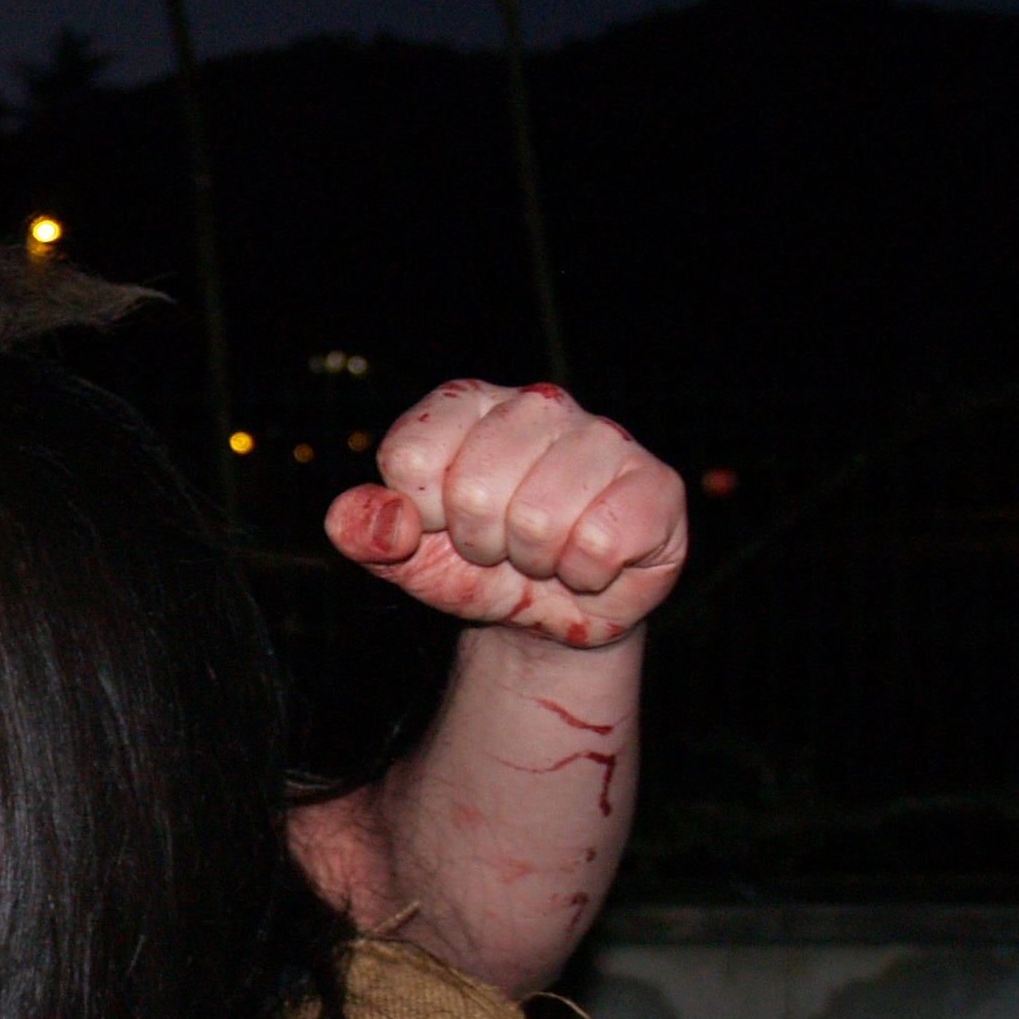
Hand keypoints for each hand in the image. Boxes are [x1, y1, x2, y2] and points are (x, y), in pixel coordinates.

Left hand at [327, 379, 685, 649]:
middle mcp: (537, 406)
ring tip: (543, 553)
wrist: (549, 613)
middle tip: (500, 547)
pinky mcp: (655, 482)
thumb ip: (366, 531)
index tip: (441, 525)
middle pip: (473, 489)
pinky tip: (589, 562)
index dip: (420, 513)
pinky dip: (584, 574)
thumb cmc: (476, 567)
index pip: (411, 454)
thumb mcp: (405, 556)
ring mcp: (602, 437)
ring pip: (539, 516)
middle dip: (478, 543)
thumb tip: (363, 517)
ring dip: (533, 560)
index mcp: (468, 405)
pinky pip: (599, 541)